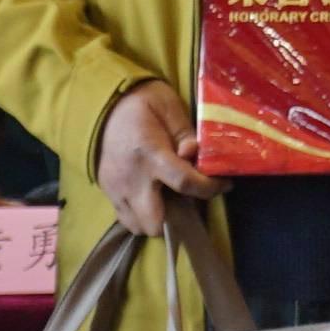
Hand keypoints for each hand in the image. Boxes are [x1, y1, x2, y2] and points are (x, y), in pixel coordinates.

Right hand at [92, 80, 207, 240]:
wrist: (105, 104)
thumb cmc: (143, 104)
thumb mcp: (170, 109)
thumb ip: (186, 135)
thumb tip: (194, 155)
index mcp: (150, 154)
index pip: (184, 183)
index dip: (209, 188)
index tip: (224, 184)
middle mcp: (131, 178)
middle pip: (155, 223)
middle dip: (176, 219)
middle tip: (188, 200)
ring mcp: (115, 188)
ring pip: (137, 226)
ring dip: (157, 219)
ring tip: (168, 199)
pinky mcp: (106, 191)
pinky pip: (125, 217)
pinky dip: (140, 215)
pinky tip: (151, 197)